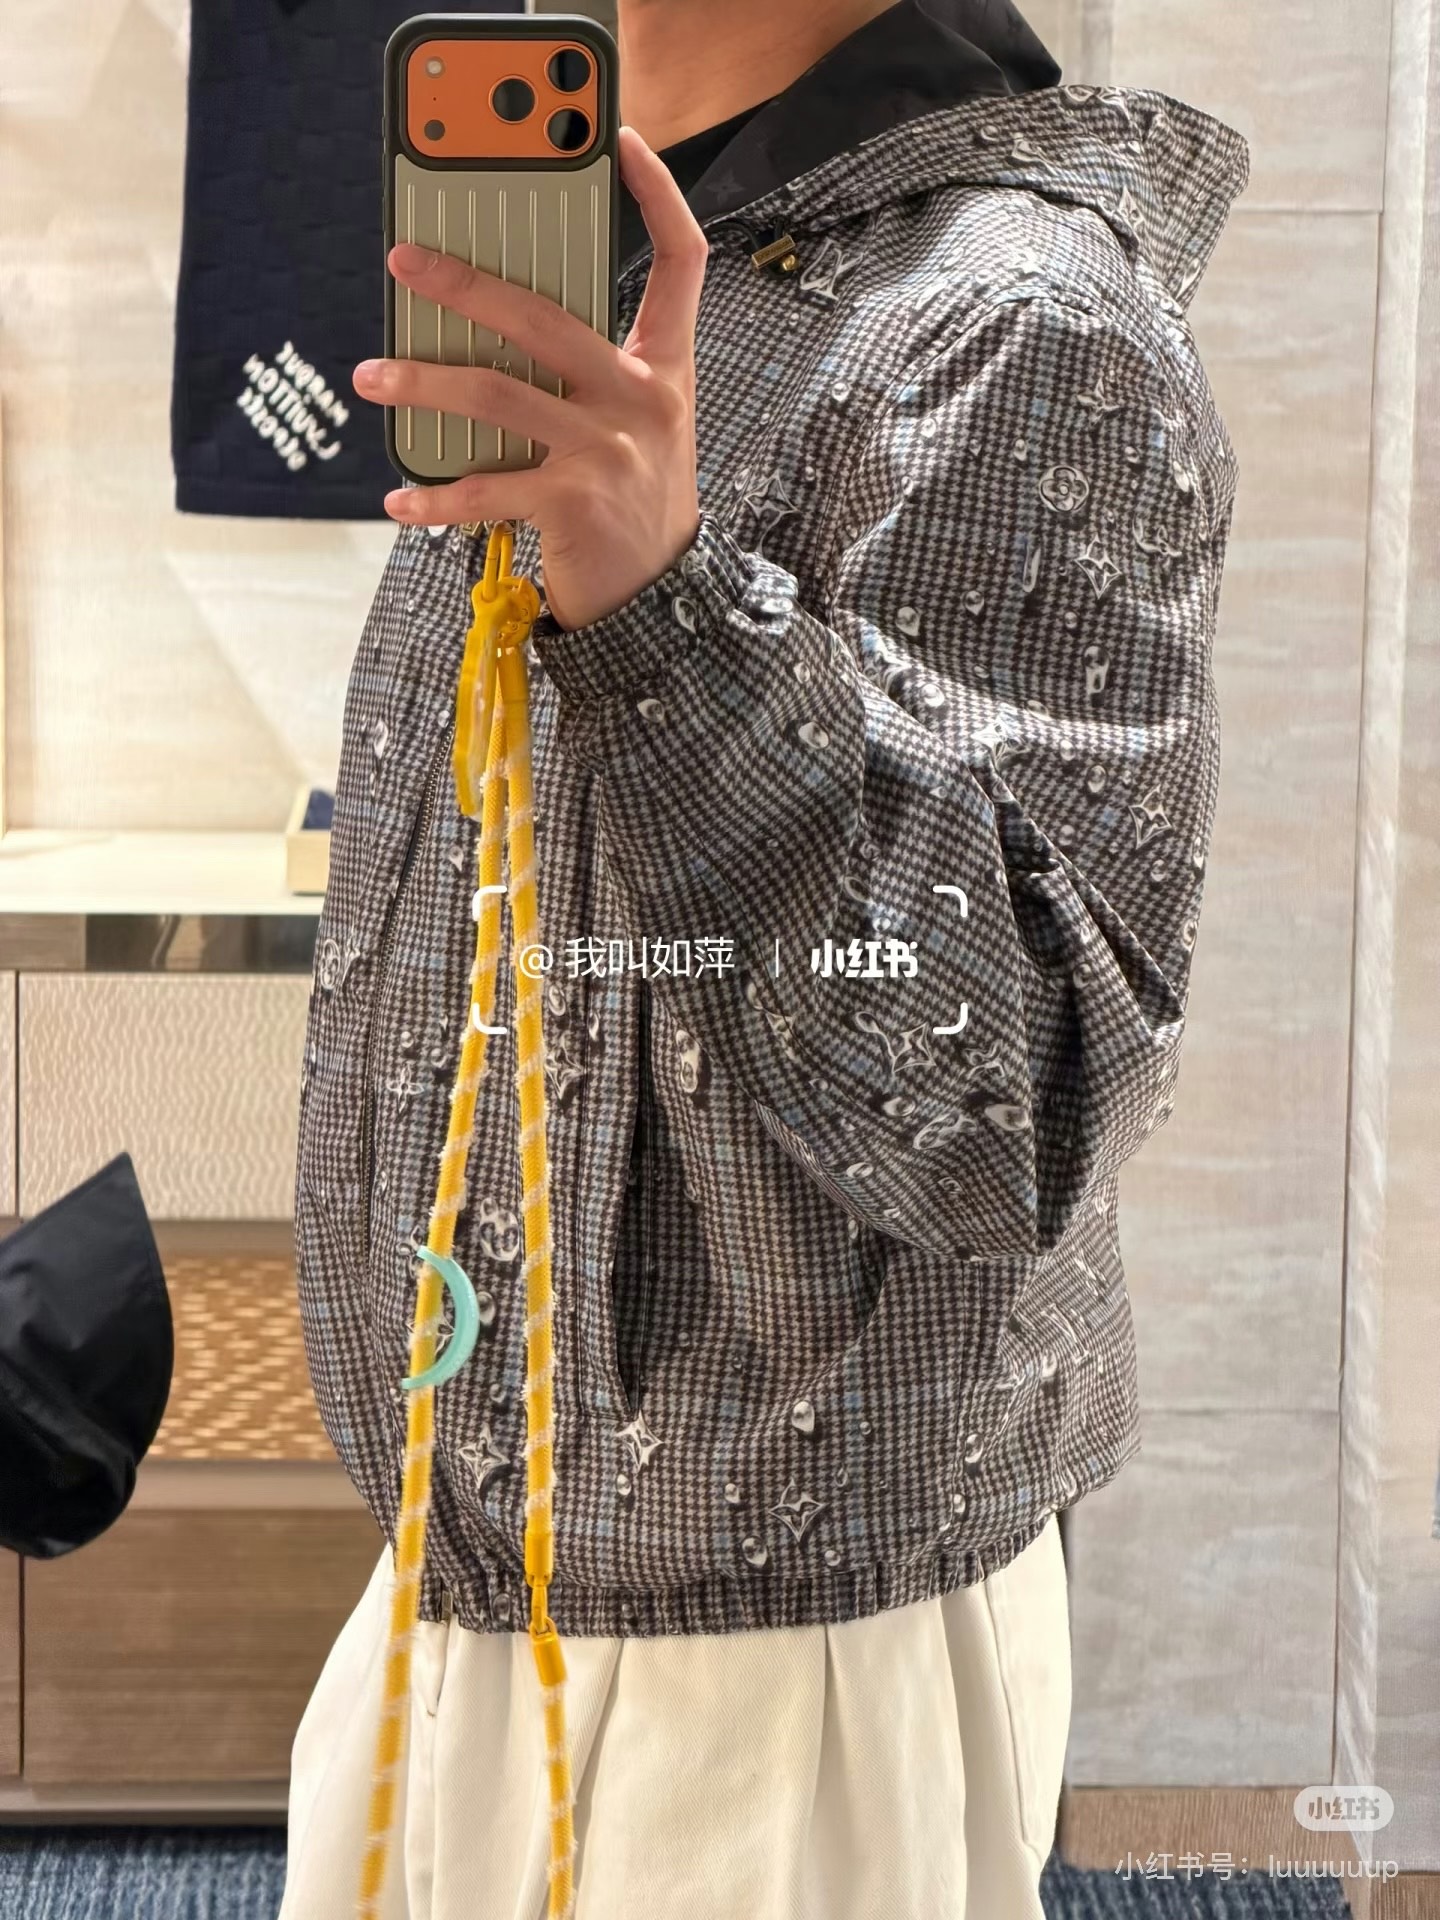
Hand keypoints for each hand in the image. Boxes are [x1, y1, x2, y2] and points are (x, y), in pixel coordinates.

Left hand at [353, 127, 706, 630]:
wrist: (661, 597)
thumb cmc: (634, 501)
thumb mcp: (639, 424)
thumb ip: (593, 372)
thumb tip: (500, 328)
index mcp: (663, 368)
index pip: (681, 263)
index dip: (657, 196)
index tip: (621, 142)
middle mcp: (640, 399)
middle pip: (545, 317)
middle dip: (464, 284)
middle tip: (405, 262)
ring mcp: (607, 450)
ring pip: (496, 396)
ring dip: (422, 385)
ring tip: (372, 379)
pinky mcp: (573, 503)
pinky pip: (486, 491)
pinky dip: (435, 498)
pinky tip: (400, 498)